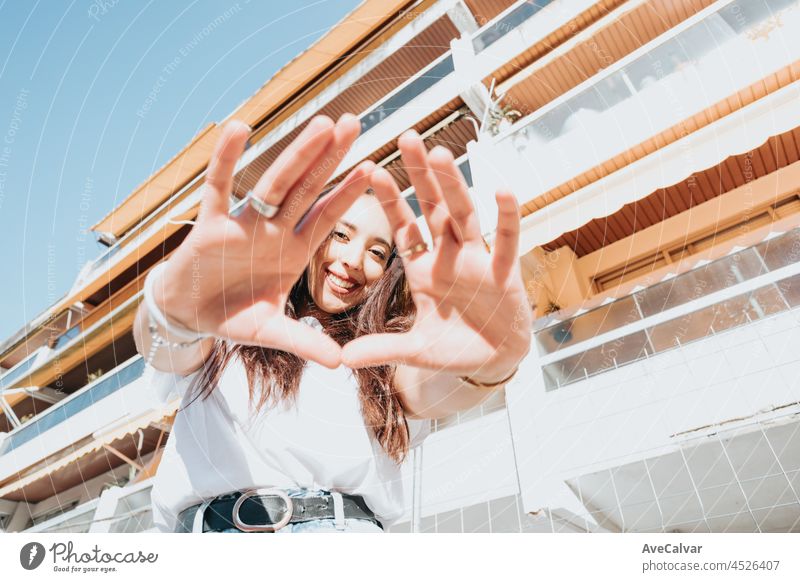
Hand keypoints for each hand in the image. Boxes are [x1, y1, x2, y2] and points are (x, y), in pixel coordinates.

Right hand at [152, 114, 374, 367]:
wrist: (189, 314)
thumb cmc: (233, 315)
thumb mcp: (272, 332)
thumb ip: (305, 342)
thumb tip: (341, 364)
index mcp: (293, 250)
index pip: (327, 216)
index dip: (348, 193)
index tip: (375, 168)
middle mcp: (274, 230)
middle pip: (307, 187)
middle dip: (330, 157)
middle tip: (354, 122)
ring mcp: (244, 223)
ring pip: (274, 182)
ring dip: (297, 154)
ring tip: (321, 123)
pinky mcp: (211, 224)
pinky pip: (218, 186)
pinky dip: (225, 158)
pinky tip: (237, 127)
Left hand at [340, 130, 531, 380]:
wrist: (494, 362)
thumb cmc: (455, 350)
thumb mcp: (415, 351)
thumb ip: (382, 349)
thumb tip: (342, 358)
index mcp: (424, 270)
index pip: (404, 227)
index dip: (390, 200)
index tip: (370, 170)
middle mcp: (450, 256)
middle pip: (433, 208)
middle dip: (421, 175)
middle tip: (407, 137)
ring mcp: (478, 260)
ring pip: (465, 215)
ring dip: (454, 185)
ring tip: (441, 153)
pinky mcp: (505, 272)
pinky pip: (506, 240)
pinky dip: (507, 217)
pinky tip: (502, 189)